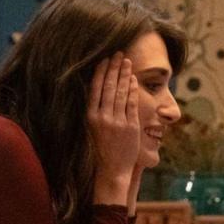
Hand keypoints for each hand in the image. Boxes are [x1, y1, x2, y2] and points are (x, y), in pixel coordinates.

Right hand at [87, 52, 139, 202]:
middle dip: (113, 68)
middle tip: (118, 53)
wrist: (111, 170)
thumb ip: (96, 111)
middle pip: (108, 87)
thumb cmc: (102, 149)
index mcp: (90, 116)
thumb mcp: (93, 129)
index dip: (100, 72)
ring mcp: (116, 122)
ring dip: (124, 75)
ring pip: (120, 92)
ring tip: (126, 61)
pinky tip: (133, 79)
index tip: (104, 59)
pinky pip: (131, 104)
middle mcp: (102, 117)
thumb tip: (98, 91)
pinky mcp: (130, 127)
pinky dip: (132, 90)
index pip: (95, 89)